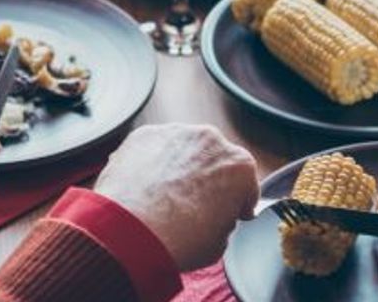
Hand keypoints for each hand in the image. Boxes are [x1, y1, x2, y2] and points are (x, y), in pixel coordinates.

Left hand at [91, 124, 257, 269]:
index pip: (244, 182)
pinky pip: (153, 149)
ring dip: (177, 167)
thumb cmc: (177, 238)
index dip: (236, 200)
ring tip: (162, 199)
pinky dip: (149, 164)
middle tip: (190, 206)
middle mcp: (210, 141)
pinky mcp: (144, 134)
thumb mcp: (219, 243)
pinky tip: (143, 189)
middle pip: (213, 159)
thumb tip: (213, 219)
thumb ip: (223, 221)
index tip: (227, 209)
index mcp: (239, 166)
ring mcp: (175, 133)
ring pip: (181, 150)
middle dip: (205, 178)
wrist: (133, 232)